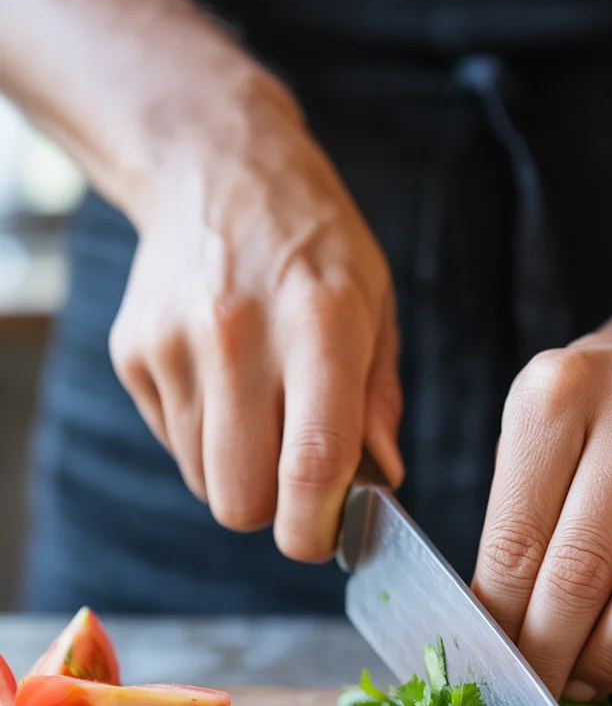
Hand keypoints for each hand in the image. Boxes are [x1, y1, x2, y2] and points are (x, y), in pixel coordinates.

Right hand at [109, 77, 402, 559]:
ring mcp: (177, 345)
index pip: (312, 467)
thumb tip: (381, 480)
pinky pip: (174, 445)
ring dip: (239, 472)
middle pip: (241, 500)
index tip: (326, 537)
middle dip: (272, 513)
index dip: (317, 529)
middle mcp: (239, 337)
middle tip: (295, 484)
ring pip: (205, 482)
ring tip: (261, 412)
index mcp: (319, 325)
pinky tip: (225, 385)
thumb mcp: (374, 305)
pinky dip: (205, 439)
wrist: (216, 168)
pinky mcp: (135, 353)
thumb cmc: (314, 243)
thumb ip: (378, 400)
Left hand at [472, 325, 611, 700]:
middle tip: (537, 691)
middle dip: (553, 651)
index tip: (493, 667)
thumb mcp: (532, 441)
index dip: (502, 622)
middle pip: (586, 567)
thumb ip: (512, 529)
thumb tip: (496, 641)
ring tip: (583, 682)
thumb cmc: (593, 413)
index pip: (517, 539)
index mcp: (558, 390)